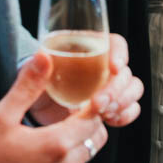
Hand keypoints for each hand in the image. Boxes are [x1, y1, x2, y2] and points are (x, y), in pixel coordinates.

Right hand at [0, 52, 107, 162]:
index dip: (94, 105)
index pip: (94, 118)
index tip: (88, 97)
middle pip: (95, 139)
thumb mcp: (0, 117)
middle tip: (68, 115)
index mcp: (57, 144)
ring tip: (50, 139)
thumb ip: (27, 87)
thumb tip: (44, 58)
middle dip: (88, 124)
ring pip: (83, 161)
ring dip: (75, 148)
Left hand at [28, 34, 143, 127]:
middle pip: (126, 71)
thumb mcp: (29, 72)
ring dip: (122, 102)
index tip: (114, 67)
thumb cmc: (32, 82)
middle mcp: (103, 66)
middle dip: (116, 88)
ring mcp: (108, 87)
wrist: (31, 107)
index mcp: (89, 47)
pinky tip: (108, 119)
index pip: (115, 43)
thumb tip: (42, 56)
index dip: (119, 53)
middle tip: (98, 102)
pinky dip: (124, 115)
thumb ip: (35, 67)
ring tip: (102, 112)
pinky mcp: (109, 107)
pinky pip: (129, 109)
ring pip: (133, 90)